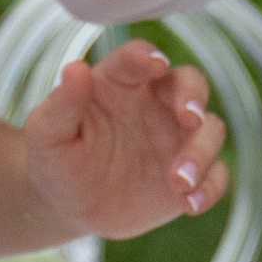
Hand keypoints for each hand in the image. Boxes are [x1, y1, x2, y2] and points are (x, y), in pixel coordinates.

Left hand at [23, 42, 227, 238]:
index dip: (148, 57)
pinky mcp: (190, 175)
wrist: (67, 205)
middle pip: (190, 84)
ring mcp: (177, 138)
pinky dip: (209, 188)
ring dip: (201, 151)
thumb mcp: (47, 133)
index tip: (155, 64)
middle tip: (188, 118)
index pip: (138, 58)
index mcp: (120, 82)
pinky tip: (190, 204)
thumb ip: (63, 103)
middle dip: (193, 96)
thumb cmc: (55, 158)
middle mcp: (156, 103)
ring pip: (210, 130)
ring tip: (178, 181)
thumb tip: (75, 69)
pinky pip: (215, 175)